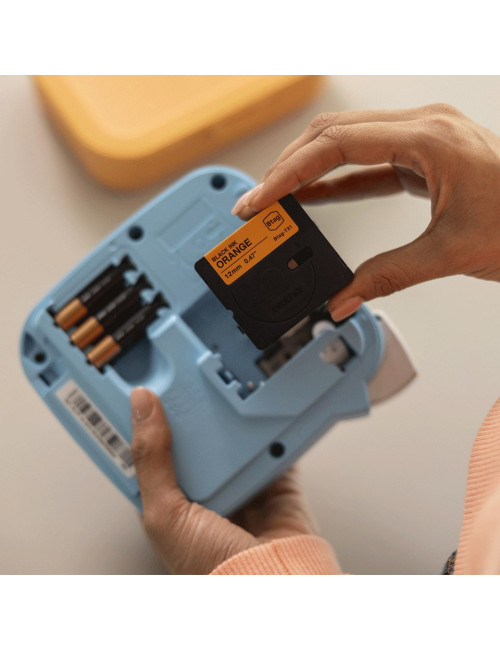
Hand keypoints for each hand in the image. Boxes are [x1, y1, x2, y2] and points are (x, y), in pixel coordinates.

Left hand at [130, 387, 318, 573]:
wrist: (271, 582)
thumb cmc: (212, 569)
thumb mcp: (166, 514)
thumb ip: (152, 460)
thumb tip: (142, 408)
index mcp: (170, 501)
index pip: (153, 451)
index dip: (147, 421)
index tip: (145, 388)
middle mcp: (203, 490)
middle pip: (193, 438)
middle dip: (190, 413)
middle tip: (184, 379)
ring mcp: (239, 483)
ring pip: (229, 437)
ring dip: (227, 417)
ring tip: (219, 389)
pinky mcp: (273, 479)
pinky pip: (270, 444)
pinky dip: (268, 428)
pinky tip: (259, 412)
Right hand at [231, 104, 499, 319]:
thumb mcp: (449, 253)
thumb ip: (387, 275)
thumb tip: (344, 299)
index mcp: (427, 139)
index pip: (335, 145)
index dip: (288, 173)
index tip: (260, 198)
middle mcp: (423, 128)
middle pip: (333, 133)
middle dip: (288, 166)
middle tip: (259, 200)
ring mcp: (424, 140)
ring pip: (348, 142)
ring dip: (309, 170)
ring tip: (277, 199)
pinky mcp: (425, 158)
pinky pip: (368, 161)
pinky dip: (338, 180)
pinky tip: (314, 196)